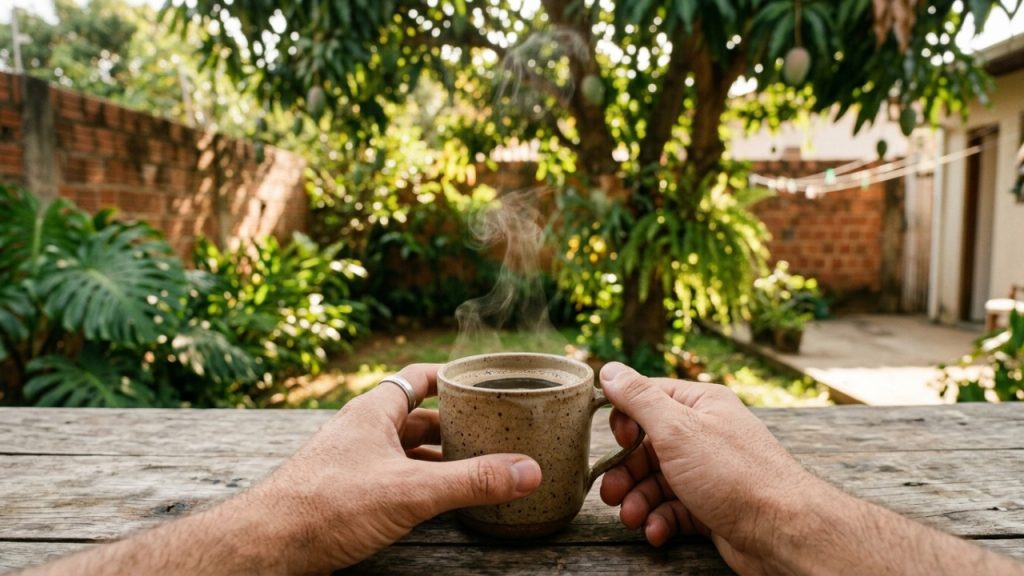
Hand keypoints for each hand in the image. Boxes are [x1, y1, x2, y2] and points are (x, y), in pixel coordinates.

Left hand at [253, 363, 541, 572]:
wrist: (266, 545)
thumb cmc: (326, 506)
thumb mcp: (410, 491)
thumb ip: (469, 481)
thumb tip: (527, 470)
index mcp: (374, 412)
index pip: (418, 377)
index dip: (452, 377)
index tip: (485, 383)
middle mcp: (362, 431)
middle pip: (418, 417)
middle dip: (455, 425)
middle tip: (494, 432)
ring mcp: (353, 463)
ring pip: (406, 451)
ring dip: (439, 457)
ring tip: (477, 466)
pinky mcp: (348, 494)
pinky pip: (394, 479)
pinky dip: (421, 483)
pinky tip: (439, 500)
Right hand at [597, 362, 820, 573]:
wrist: (783, 531)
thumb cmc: (734, 473)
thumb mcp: (676, 428)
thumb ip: (639, 398)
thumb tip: (609, 369)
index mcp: (699, 405)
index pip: (647, 400)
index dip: (625, 421)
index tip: (620, 442)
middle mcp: (704, 435)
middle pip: (647, 447)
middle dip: (626, 472)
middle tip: (611, 494)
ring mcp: (708, 473)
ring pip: (656, 482)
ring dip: (638, 501)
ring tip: (633, 517)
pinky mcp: (711, 507)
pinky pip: (673, 509)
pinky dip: (660, 520)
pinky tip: (656, 531)